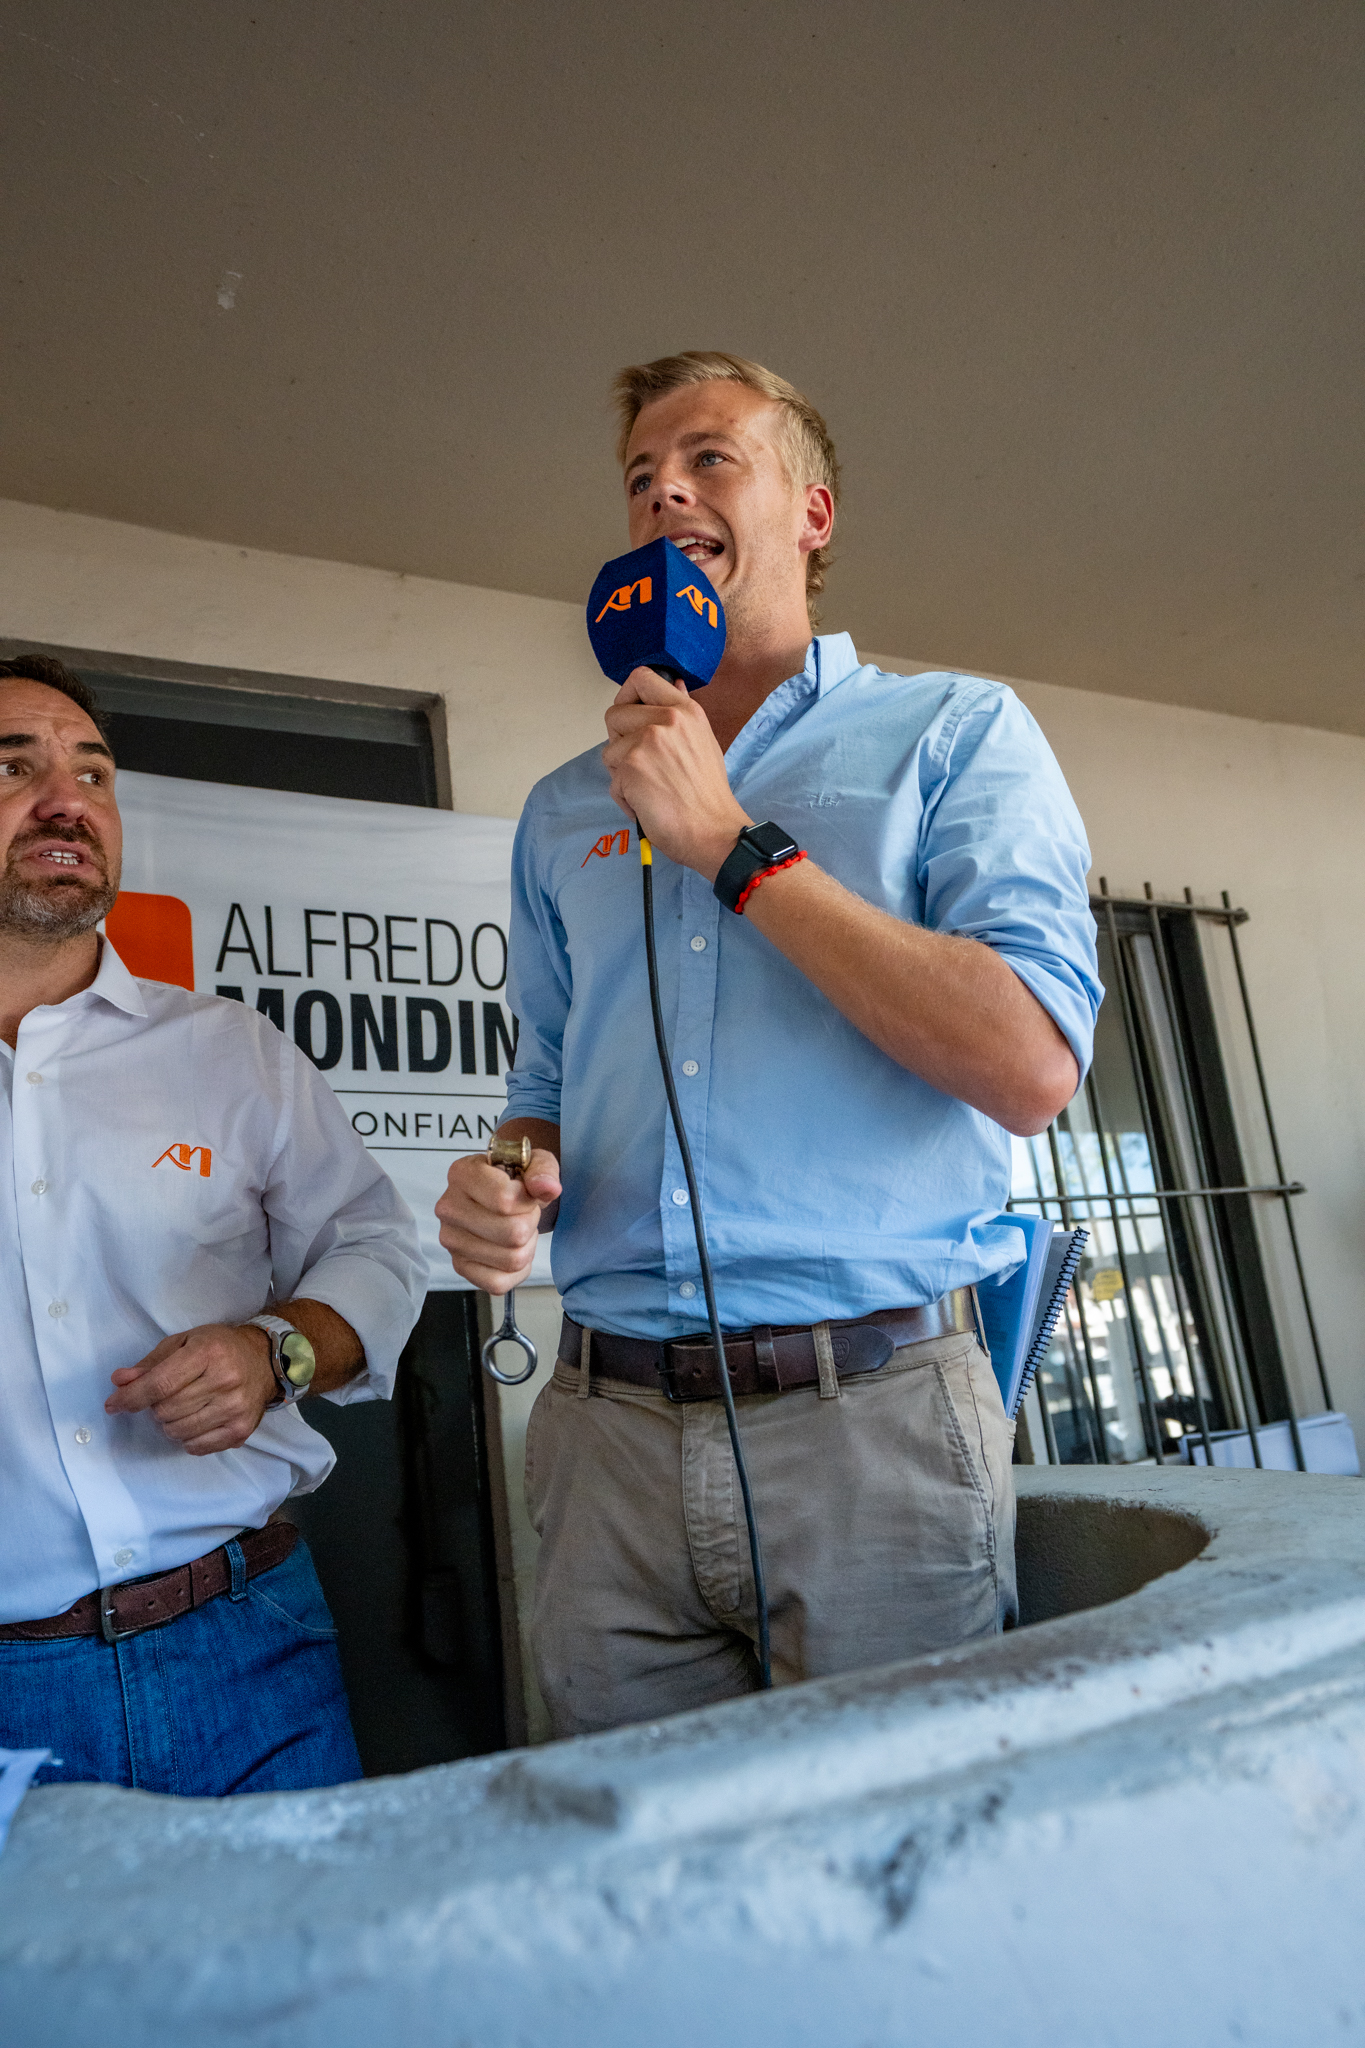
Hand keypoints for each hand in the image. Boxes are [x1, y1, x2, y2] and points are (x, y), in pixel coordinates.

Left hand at [106, 1323, 277, 1455]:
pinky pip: (195, 1446)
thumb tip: (120, 1382)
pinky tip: (196, 1419)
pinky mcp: (240, 1431)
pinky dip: (186, 1437)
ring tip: (183, 1406)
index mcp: (208, 1353)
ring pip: (177, 1431)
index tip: (113, 1404)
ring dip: (170, 1422)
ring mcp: (235, 1409)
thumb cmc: (219, 1348)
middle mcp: (225, 1381)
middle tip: (166, 1396)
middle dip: (155, 1406)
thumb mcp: (184, 1342)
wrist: (265, 1361)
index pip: (160, 1384)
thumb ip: (151, 1363)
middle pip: (165, 1410)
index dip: (131, 1397)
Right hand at [436, 1148, 561, 1293]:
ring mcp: (451, 1240)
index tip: (525, 1193)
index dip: (528, 1200)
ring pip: (510, 1259)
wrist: (505, 1194)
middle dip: (530, 1224)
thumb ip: (543, 1170)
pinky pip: (498, 1283)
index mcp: (462, 1174)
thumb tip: (547, 1188)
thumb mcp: (536, 1162)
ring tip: (518, 1228)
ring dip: (526, 1246)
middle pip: (512, 1233)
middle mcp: (449, 1207)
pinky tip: (511, 1250)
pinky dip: (516, 1271)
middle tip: (524, 1213)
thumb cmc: (517, 1178)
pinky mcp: (459, 1266)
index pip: (504, 1200)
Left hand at [602, 667, 749, 879]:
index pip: (641, 678)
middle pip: (614, 715)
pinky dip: (626, 798)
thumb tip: (674, 682)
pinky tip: (648, 805)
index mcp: (685, 711)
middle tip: (643, 764)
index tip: (631, 715)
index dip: (627, 696)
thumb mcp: (703, 740)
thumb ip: (682, 712)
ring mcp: (646, 743)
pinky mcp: (631, 768)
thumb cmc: (708, 794)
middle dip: (619, 741)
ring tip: (650, 788)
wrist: (714, 830)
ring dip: (623, 774)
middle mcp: (666, 721)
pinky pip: (613, 781)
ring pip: (609, 752)